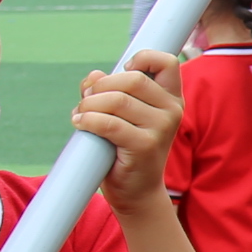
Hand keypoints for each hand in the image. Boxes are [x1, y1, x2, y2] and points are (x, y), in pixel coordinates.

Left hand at [79, 53, 187, 209]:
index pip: (166, 62)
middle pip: (132, 79)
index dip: (141, 59)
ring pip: (117, 100)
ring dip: (89, 104)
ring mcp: (161, 128)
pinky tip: (79, 123)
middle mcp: (172, 111)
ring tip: (80, 115)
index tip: (122, 72)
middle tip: (88, 100)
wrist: (136, 192)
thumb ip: (108, 90)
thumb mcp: (121, 115)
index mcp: (171, 98)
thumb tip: (93, 76)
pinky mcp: (145, 146)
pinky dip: (88, 120)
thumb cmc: (126, 150)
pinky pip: (109, 124)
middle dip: (101, 86)